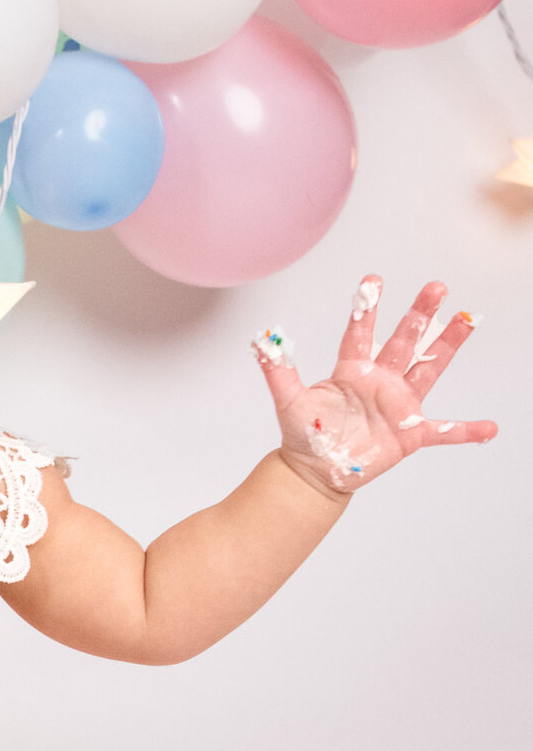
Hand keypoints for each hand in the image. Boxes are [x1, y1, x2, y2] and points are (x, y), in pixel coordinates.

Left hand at [254, 278, 495, 498]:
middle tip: (437, 286)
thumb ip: (277, 372)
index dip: (366, 309)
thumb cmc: (304, 434)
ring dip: (448, 346)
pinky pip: (442, 431)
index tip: (373, 279)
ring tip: (468, 320)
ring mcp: (398, 405)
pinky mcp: (409, 434)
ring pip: (428, 369)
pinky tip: (488, 427)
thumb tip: (262, 341)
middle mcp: (379, 381)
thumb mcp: (288, 402)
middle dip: (420, 315)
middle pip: (404, 342)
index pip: (360, 334)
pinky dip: (465, 431)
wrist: (316, 471)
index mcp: (351, 371)